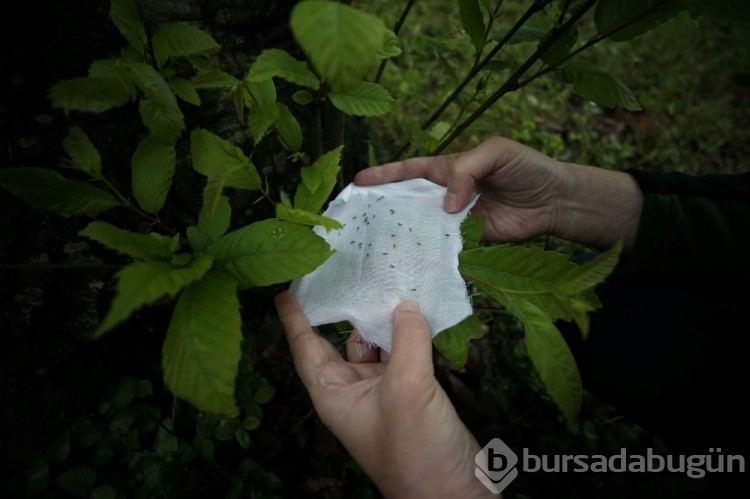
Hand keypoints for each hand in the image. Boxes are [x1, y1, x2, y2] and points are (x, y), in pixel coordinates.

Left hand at [275, 292, 493, 498]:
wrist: (453, 494)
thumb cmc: (416, 451)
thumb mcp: (407, 390)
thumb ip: (407, 341)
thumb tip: (406, 303)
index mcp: (334, 394)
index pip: (305, 347)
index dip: (294, 318)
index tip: (285, 289)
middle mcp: (352, 390)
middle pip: (338, 340)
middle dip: (341, 308)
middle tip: (342, 268)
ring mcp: (382, 391)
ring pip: (374, 344)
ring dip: (379, 317)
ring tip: (381, 278)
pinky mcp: (410, 392)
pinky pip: (402, 352)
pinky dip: (407, 332)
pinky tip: (414, 308)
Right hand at [355, 136, 641, 249]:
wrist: (554, 201)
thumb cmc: (526, 168)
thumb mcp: (496, 152)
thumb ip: (467, 170)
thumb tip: (447, 205)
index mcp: (449, 168)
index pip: (411, 170)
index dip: (385, 175)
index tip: (359, 181)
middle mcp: (447, 195)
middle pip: (409, 201)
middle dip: (384, 207)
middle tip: (358, 218)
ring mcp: (455, 220)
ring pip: (422, 227)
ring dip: (403, 233)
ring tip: (375, 243)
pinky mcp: (468, 242)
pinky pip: (443, 247)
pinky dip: (429, 253)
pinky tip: (412, 260)